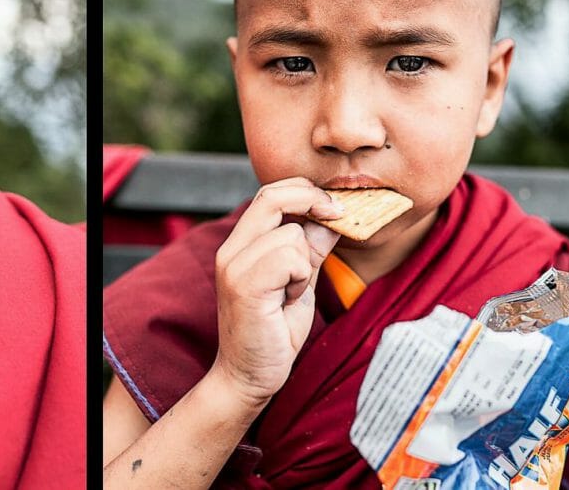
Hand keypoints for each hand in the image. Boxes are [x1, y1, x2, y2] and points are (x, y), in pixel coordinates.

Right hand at [210, 178, 341, 409]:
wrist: (248, 377)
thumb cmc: (273, 333)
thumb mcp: (298, 282)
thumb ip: (310, 249)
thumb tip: (333, 218)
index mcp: (241, 244)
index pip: (269, 193)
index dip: (305, 191)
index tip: (334, 207)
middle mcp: (231, 249)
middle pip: (272, 197)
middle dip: (313, 201)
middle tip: (336, 216)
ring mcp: (234, 265)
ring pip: (291, 234)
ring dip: (304, 262)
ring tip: (292, 291)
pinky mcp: (244, 284)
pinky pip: (288, 257)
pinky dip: (299, 278)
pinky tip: (287, 299)